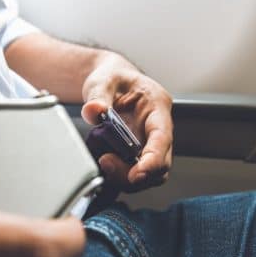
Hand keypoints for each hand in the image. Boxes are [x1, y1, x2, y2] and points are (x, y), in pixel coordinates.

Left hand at [81, 53, 172, 192]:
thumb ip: (98, 96)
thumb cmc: (114, 78)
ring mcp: (149, 143)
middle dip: (137, 174)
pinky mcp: (138, 153)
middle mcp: (158, 128)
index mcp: (157, 106)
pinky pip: (136, 173)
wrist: (111, 81)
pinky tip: (106, 168)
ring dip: (127, 178)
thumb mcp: (103, 80)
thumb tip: (93, 111)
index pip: (162, 138)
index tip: (137, 173)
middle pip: (161, 163)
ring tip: (104, 163)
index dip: (153, 159)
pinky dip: (121, 177)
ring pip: (151, 174)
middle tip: (107, 163)